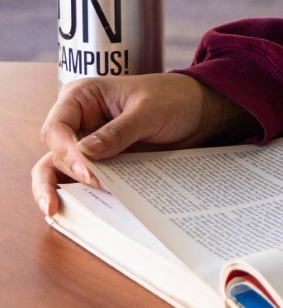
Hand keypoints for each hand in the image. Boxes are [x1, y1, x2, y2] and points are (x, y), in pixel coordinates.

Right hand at [33, 73, 254, 216]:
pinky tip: (81, 209)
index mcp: (82, 97)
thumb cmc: (175, 98)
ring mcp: (88, 144)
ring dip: (60, 190)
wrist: (201, 112)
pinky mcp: (102, 162)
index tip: (87, 170)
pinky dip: (80, 193)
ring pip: (59, 170)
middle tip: (87, 189)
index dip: (66, 151)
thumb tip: (84, 153)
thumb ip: (118, 132)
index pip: (57, 127)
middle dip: (67, 173)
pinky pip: (83, 180)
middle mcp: (79, 121)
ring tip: (57, 211)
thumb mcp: (149, 111)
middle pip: (55, 153)